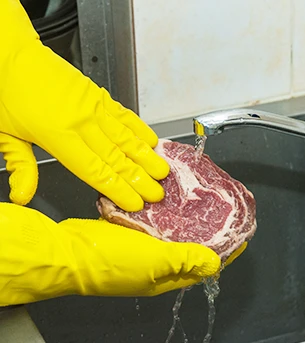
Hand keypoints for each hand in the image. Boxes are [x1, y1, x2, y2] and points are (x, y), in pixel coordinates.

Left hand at [0, 0, 168, 211]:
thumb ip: (21, 167)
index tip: (135, 202)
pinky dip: (140, 129)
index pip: (96, 171)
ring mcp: (94, 106)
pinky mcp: (98, 94)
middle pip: (117, 158)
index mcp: (58, 136)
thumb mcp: (4, 134)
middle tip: (157, 193)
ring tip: (163, 171)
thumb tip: (23, 195)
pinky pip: (124, 115)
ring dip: (147, 157)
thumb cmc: (6, 91)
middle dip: (140, 179)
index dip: (119, 189)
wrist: (10, 52)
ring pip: (126, 137)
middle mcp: (82, 122)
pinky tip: (152, 141)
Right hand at [0, 202, 221, 305]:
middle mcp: (157, 264)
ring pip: (171, 233)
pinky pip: (153, 223)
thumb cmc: (107, 262)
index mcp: (166, 276)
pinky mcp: (129, 234)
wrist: (69, 251)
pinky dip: (163, 213)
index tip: (240, 238)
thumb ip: (185, 259)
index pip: (204, 266)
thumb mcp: (154, 260)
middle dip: (207, 234)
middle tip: (220, 215)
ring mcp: (142, 248)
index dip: (224, 252)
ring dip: (185, 221)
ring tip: (198, 203)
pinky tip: (167, 198)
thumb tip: (215, 262)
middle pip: (190, 249)